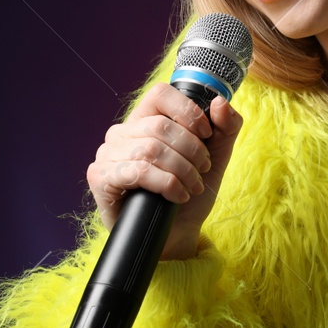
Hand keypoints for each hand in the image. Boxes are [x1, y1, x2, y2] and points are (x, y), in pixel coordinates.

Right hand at [87, 83, 244, 260]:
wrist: (176, 234)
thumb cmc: (190, 192)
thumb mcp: (217, 157)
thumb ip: (225, 127)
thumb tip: (219, 102)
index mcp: (145, 120)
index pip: (160, 94)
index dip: (188, 111)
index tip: (206, 134)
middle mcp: (121, 133)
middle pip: (160, 126)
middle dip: (192, 151)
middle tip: (203, 170)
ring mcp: (107, 154)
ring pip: (151, 149)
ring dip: (182, 170)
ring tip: (193, 187)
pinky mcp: (101, 178)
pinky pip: (139, 172)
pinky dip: (167, 184)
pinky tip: (178, 196)